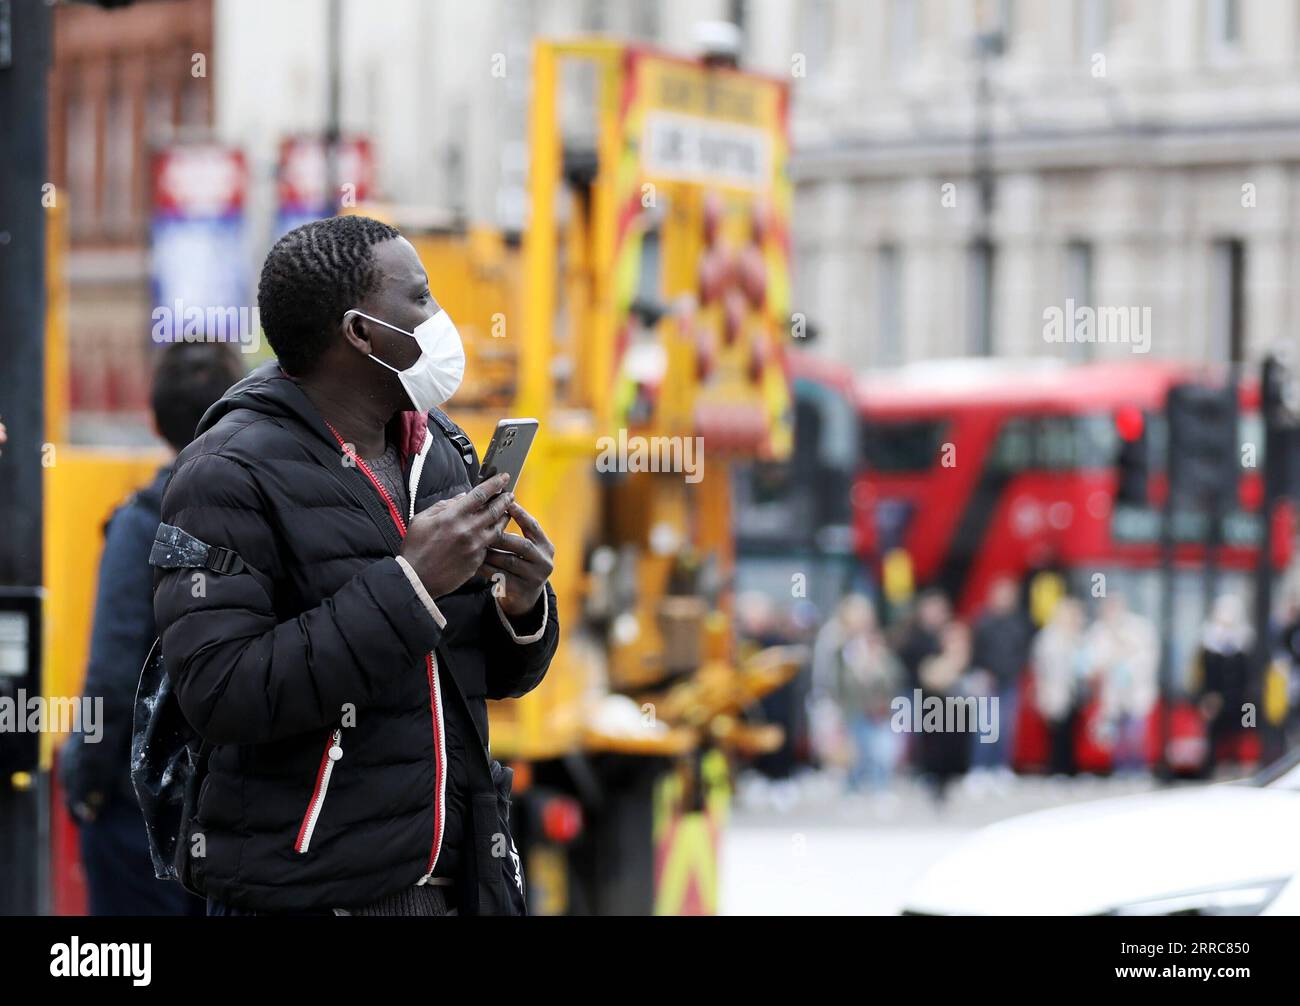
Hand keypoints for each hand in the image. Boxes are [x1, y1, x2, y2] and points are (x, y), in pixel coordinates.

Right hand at [401, 473, 512, 597]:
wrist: (416, 579)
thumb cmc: (416, 548)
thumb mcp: (421, 520)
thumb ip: (443, 505)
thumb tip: (462, 497)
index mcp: (453, 516)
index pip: (480, 495)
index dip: (495, 484)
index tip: (504, 477)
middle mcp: (467, 530)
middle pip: (495, 510)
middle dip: (505, 500)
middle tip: (510, 495)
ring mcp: (475, 547)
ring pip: (498, 529)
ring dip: (504, 519)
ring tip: (506, 513)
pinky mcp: (477, 561)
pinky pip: (490, 546)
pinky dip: (493, 537)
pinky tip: (494, 534)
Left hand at [478, 500, 553, 617]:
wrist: (525, 596)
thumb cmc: (520, 563)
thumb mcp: (526, 549)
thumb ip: (518, 531)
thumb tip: (499, 504)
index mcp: (546, 547)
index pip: (533, 527)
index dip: (520, 514)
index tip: (506, 503)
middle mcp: (544, 561)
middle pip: (522, 545)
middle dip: (501, 536)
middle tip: (482, 528)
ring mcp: (534, 577)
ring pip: (509, 561)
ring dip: (490, 552)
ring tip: (474, 543)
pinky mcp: (521, 590)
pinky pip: (500, 576)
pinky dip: (486, 568)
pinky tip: (474, 562)